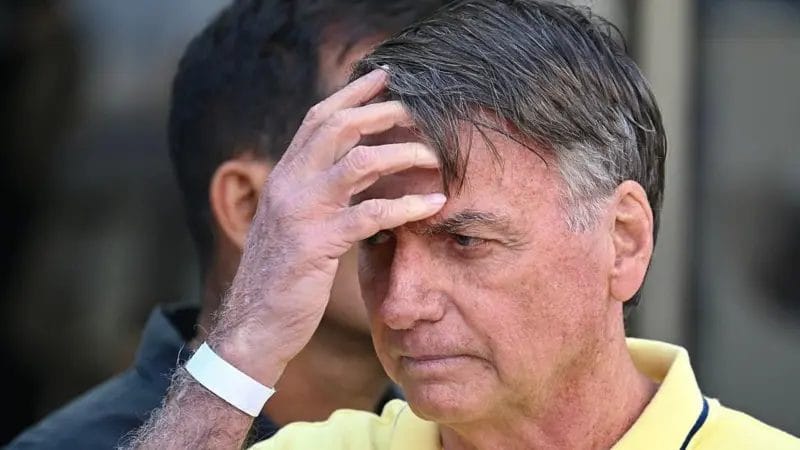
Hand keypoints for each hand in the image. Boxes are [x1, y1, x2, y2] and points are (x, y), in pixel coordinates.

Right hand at [207, 69, 444, 385]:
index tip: (384, 76)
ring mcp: (300, 212)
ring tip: (435, 154)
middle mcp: (288, 185)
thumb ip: (320, 194)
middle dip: (382, 111)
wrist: (252, 323)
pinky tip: (434, 204)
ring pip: (357, 162)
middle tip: (419, 107)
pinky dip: (406, 206)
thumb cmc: (282, 276)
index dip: (352, 94)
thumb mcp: (296, 224)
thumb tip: (360, 172)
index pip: (318, 119)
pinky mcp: (316, 244)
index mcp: (285, 177)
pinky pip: (369, 215)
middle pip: (338, 127)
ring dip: (402, 153)